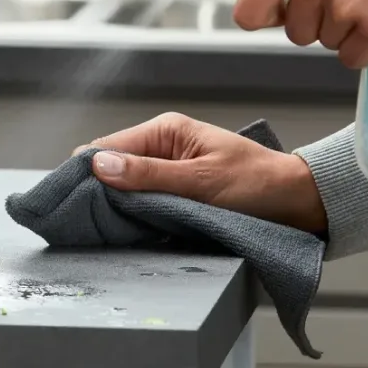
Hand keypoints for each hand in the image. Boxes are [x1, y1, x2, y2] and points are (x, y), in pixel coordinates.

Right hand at [74, 113, 326, 233]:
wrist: (296, 202)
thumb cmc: (257, 185)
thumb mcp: (201, 181)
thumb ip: (150, 176)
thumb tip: (98, 165)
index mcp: (165, 131)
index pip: (106, 148)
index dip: (85, 175)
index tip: (71, 204)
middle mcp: (162, 148)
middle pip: (110, 171)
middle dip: (98, 195)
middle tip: (86, 226)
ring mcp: (168, 173)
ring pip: (124, 192)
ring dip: (117, 211)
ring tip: (105, 234)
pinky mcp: (175, 196)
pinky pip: (143, 206)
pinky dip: (135, 220)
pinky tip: (129, 236)